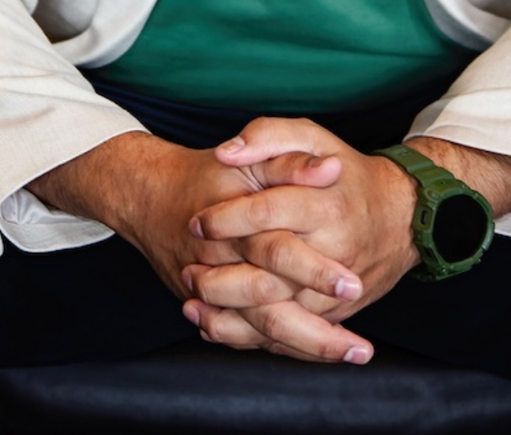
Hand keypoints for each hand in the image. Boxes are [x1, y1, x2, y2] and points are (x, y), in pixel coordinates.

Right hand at [28, 131, 370, 360]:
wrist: (150, 196)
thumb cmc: (212, 174)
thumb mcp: (254, 157)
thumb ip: (292, 161)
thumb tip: (332, 168)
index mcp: (238, 226)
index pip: (279, 252)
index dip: (316, 271)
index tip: (354, 287)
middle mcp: (222, 263)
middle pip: (269, 306)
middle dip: (316, 331)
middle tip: (360, 346)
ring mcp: (209, 289)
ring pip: (257, 329)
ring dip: (306, 345)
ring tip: (352, 353)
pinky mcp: (204, 306)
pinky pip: (242, 335)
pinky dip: (278, 344)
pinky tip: (316, 352)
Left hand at [182, 119, 510, 362]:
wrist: (402, 218)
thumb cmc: (349, 176)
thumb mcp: (314, 138)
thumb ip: (268, 135)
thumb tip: (227, 152)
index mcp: (328, 204)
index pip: (267, 213)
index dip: (225, 219)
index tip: (198, 221)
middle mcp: (335, 249)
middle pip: (267, 272)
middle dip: (220, 276)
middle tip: (189, 267)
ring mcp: (336, 288)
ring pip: (274, 312)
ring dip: (226, 310)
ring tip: (193, 296)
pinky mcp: (335, 313)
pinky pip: (287, 334)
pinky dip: (246, 333)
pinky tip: (213, 323)